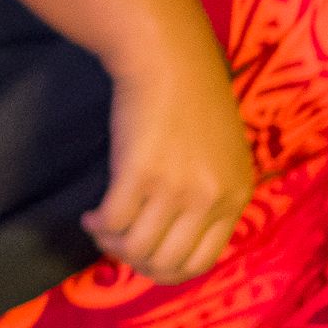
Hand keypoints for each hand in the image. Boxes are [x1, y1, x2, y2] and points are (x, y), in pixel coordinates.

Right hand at [87, 33, 253, 284]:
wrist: (168, 59)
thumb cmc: (191, 102)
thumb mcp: (221, 156)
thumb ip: (209, 196)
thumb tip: (174, 237)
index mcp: (235, 197)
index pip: (200, 263)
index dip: (165, 268)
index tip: (144, 253)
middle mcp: (211, 199)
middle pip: (167, 263)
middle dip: (136, 262)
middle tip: (118, 244)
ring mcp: (176, 188)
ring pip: (138, 249)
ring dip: (112, 246)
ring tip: (101, 228)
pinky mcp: (139, 173)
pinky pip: (113, 223)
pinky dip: (98, 226)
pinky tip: (91, 216)